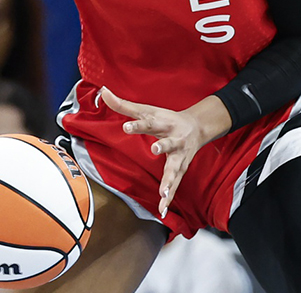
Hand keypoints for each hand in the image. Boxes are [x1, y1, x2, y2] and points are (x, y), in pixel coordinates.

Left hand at [100, 88, 227, 218]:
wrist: (198, 127)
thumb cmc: (167, 118)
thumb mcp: (147, 110)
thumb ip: (123, 105)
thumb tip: (102, 91)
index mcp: (164, 123)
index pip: (148, 122)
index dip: (138, 124)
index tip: (126, 126)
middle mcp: (174, 139)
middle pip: (168, 143)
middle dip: (162, 146)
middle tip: (154, 149)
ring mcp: (180, 156)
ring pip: (175, 168)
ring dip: (170, 180)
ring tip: (163, 192)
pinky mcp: (181, 169)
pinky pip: (175, 185)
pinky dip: (170, 198)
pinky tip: (163, 209)